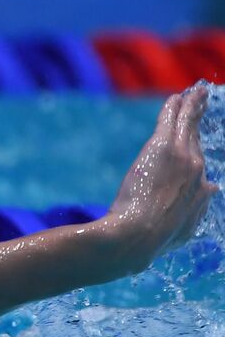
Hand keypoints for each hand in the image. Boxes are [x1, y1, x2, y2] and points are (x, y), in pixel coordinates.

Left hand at [104, 85, 217, 272]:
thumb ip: (188, 221)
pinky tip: (181, 95)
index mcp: (199, 198)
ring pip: (188, 125)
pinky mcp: (164, 147)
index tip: (193, 156)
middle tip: (201, 105)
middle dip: (198, 122)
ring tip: (194, 93)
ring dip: (192, 107)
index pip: (199, 175)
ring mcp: (184, 158)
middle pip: (197, 141)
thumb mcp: (175, 237)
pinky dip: (179, 106)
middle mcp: (198, 174)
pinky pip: (174, 119)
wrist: (135, 238)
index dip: (194, 163)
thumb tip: (201, 207)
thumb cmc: (145, 244)